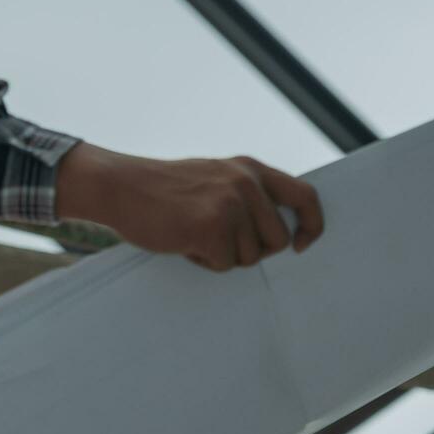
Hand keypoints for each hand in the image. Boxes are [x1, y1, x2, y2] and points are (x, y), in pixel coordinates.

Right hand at [54, 142, 324, 271]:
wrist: (122, 187)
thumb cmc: (166, 192)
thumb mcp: (216, 179)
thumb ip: (248, 196)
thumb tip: (283, 234)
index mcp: (250, 169)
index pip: (305, 196)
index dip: (311, 225)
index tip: (301, 245)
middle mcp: (246, 182)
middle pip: (277, 240)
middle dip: (251, 250)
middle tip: (216, 237)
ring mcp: (230, 204)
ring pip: (250, 257)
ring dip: (223, 256)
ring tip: (194, 233)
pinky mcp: (212, 226)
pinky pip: (225, 265)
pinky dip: (204, 261)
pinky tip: (184, 241)